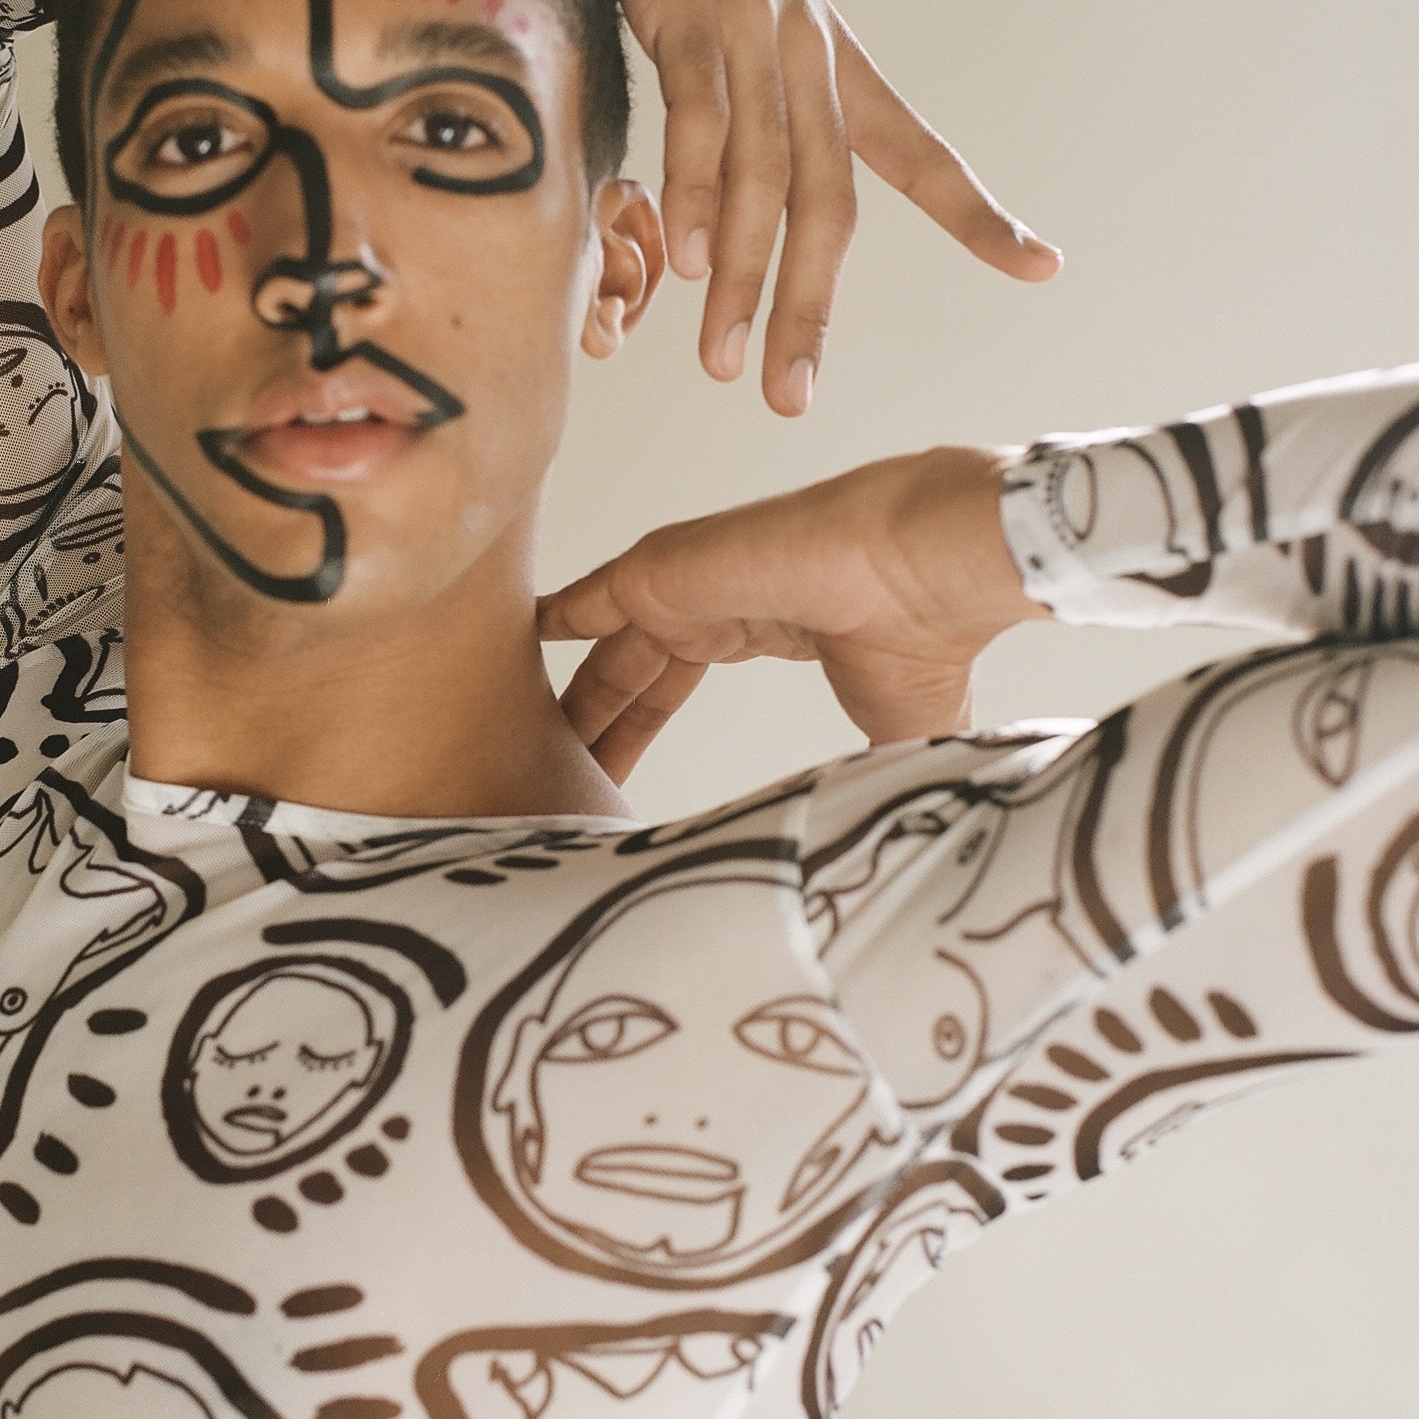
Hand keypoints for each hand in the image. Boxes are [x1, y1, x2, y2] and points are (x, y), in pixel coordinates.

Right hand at [427, 0, 1061, 413]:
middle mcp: (807, 51)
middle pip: (832, 202)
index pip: (916, 152)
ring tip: (724, 362)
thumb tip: (716, 199)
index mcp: (829, 59)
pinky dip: (699, 196)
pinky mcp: (690, 13)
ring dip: (746, 281)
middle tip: (790, 397)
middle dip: (815, 306)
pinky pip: (703, 121)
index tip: (1042, 266)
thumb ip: (736, 103)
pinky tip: (690, 262)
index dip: (979, 213)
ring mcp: (753, 31)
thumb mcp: (726, 19)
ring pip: (767, 179)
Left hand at [536, 447, 1049, 782]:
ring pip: (598, 655)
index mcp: (757, 629)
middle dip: (588, 733)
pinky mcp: (657, 571)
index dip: (633, 735)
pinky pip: (580, 601)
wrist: (925, 570)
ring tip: (509, 755)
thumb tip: (870, 848)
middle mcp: (708, 605)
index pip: (666, 689)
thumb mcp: (893, 732)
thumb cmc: (925, 640)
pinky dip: (541, 624)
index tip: (604, 785)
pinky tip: (493, 652)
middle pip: (623, 680)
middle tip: (543, 788)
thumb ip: (862, 779)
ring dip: (562, 704)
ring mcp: (680, 585)